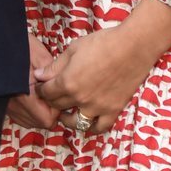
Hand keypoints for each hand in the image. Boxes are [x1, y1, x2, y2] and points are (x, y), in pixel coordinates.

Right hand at [7, 33, 60, 130]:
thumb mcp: (38, 55)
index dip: (57, 108)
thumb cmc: (18, 46)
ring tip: (41, 93)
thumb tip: (62, 88)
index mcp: (25, 96)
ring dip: (40, 112)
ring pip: (31, 122)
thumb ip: (52, 74)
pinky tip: (31, 97)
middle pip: (40, 123)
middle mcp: (15, 106)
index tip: (57, 93)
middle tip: (51, 92)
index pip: (47, 119)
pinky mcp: (4, 106)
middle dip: (50, 111)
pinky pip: (22, 117)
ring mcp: (8, 107)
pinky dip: (30, 112)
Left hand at [34, 0, 170, 134]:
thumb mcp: (74, 49)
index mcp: (67, 82)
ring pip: (75, 123)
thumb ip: (55, 65)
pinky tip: (88, 119)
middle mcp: (80, 99)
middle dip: (52, 100)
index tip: (42, 85)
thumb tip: (38, 75)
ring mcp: (97, 108)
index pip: (46, 92)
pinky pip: (99, 127)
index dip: (41, 88)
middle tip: (53, 95)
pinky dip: (91, 126)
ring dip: (67, 119)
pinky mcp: (112, 111)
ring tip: (67, 112)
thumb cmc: (102, 43)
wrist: (132, 47)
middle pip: (58, 106)